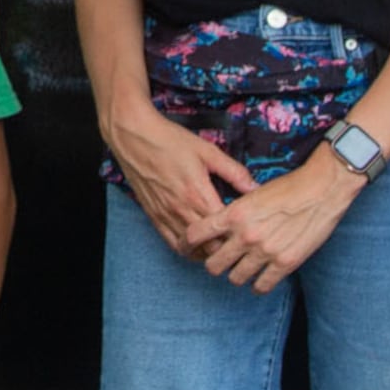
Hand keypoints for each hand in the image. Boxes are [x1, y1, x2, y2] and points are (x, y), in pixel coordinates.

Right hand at [102, 96, 252, 256]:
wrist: (134, 137)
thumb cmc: (170, 141)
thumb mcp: (208, 151)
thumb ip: (234, 172)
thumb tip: (255, 188)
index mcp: (198, 194)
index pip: (224, 228)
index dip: (238, 233)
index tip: (247, 230)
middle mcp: (181, 210)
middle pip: (209, 245)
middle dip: (225, 247)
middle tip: (237, 240)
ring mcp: (165, 215)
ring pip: (190, 249)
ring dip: (206, 251)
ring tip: (219, 246)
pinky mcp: (153, 216)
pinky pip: (171, 243)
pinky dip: (186, 249)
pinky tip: (196, 245)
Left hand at [199, 155, 357, 292]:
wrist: (322, 188)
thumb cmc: (288, 187)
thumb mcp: (252, 193)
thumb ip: (234, 213)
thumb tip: (219, 228)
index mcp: (234, 214)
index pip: (195, 235)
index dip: (187, 245)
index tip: (189, 250)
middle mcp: (246, 235)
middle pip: (213, 265)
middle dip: (214, 264)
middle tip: (222, 261)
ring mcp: (265, 251)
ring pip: (235, 278)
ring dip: (237, 275)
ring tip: (243, 268)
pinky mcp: (285, 263)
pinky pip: (261, 286)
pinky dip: (258, 285)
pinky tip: (261, 278)